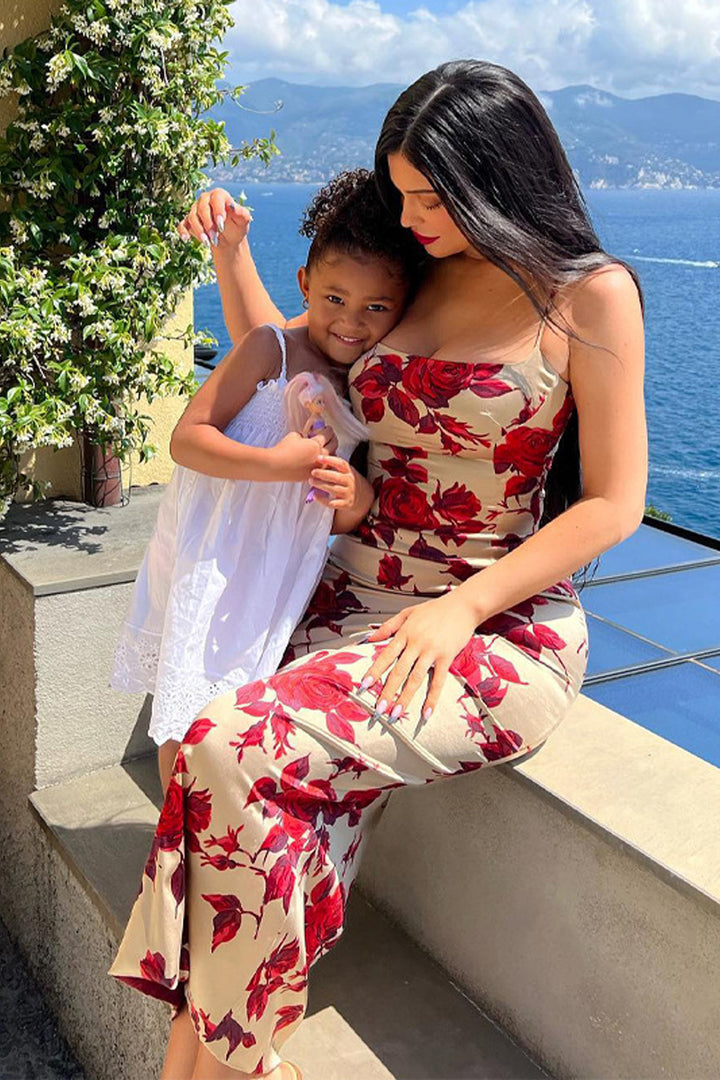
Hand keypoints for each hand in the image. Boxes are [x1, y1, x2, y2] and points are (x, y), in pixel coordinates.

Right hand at [177, 188, 251, 249]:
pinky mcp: (189, 222)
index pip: (216, 199)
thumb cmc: (237, 227)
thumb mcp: (243, 221)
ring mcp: (195, 210)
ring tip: (207, 244)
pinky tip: (186, 239)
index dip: (218, 211)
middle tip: (215, 238)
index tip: (221, 226)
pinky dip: (183, 232)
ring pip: (192, 217)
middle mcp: (205, 200)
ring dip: (199, 232)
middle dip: (208, 225)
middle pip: (202, 208)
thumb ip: (241, 213)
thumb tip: (232, 206)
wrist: (229, 240)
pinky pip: (182, 225)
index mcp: (219, 196)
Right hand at [267, 431, 332, 482]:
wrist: (275, 466)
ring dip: (330, 451)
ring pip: (331, 458)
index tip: (327, 428)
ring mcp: (317, 467)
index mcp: (317, 445)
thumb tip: (307, 437)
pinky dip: (323, 462)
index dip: (328, 429)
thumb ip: (305, 436)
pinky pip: (323, 467)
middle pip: (333, 445)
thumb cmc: (283, 449)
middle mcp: (320, 457)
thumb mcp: (295, 436)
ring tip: (326, 448)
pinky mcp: (312, 475)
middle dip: (332, 438)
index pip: (328, 434)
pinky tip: (319, 459)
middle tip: (330, 436)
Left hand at [309, 456, 372, 509]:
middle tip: (313, 472)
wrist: (362, 497)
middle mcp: (350, 481)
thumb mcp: (345, 471)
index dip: (330, 460)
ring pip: (334, 489)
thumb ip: (334, 464)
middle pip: (337, 477)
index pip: (341, 464)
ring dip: (321, 485)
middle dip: (324, 474)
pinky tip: (315, 495)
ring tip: (311, 481)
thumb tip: (318, 454)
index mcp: (349, 471)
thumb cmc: (347, 480)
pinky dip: (323, 500)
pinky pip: (333, 503)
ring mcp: (348, 493)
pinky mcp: (345, 504)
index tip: (319, 458)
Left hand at [361, 591, 478, 721]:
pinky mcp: (446, 657)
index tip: (364, 685)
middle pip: (399, 671)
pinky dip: (432, 698)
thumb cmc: (435, 609)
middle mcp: (417, 644)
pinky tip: (426, 712)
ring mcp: (432, 652)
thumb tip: (369, 638)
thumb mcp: (408, 612)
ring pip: (415, 679)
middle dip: (387, 692)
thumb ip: (388, 626)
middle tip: (378, 709)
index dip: (375, 671)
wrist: (463, 606)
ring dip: (405, 698)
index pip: (386, 655)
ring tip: (396, 714)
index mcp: (405, 633)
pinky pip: (438, 681)